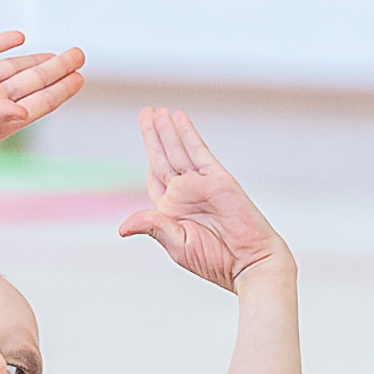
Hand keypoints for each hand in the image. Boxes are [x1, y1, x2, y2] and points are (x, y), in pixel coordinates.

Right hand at [0, 32, 85, 182]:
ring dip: (34, 58)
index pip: (38, 102)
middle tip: (79, 54)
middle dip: (56, 68)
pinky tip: (18, 38)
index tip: (79, 78)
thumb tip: (22, 107)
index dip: (60, 90)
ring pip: (10, 66)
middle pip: (31, 80)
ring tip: (59, 53)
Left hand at [119, 107, 289, 290]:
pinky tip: (179, 118)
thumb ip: (153, 227)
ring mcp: (201, 184)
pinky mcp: (217, 178)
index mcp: (173, 210)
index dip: (149, 157)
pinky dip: (187, 133)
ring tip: (157, 111)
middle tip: (146, 111)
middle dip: (154, 135)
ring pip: (178, 150)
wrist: (249, 262)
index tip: (146, 138)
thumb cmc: (215, 260)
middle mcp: (186, 193)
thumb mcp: (177, 244)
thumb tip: (123, 227)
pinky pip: (198, 150)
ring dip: (167, 130)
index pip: (155, 177)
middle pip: (164, 157)